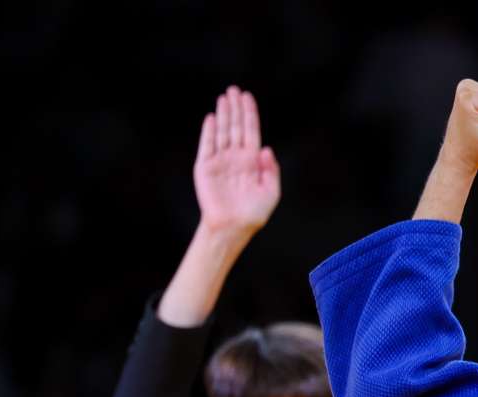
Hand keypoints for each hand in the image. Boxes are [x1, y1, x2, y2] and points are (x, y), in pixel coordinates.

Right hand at [194, 86, 280, 238]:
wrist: (233, 226)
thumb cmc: (254, 213)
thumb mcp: (271, 192)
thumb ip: (271, 170)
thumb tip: (266, 148)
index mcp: (252, 162)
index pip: (250, 132)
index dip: (249, 114)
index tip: (248, 97)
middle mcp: (235, 157)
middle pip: (235, 127)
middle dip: (236, 108)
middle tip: (234, 90)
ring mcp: (220, 161)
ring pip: (222, 131)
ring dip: (223, 114)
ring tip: (224, 97)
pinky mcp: (205, 167)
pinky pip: (207, 145)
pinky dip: (209, 132)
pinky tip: (211, 117)